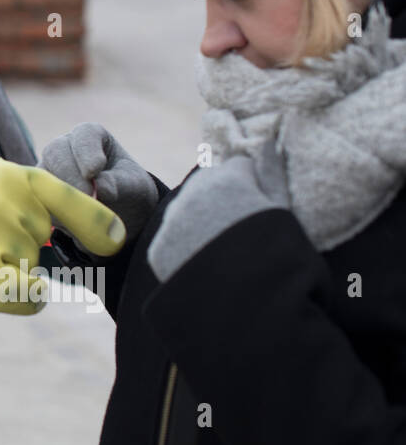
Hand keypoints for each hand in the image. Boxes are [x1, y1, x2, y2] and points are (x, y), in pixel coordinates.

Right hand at [0, 157, 124, 313]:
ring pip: (32, 273)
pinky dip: (19, 303)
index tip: (115, 241)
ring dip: (8, 275)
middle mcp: (12, 203)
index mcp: (17, 176)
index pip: (74, 202)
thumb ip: (28, 198)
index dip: (100, 225)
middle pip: (45, 246)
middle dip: (20, 251)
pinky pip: (23, 298)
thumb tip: (72, 235)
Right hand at [38, 123, 158, 241]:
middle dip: (70, 175)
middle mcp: (64, 148)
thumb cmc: (128, 191)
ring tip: (83, 214)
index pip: (84, 135)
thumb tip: (100, 188)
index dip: (86, 151)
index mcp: (91, 137)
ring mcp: (48, 170)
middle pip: (56, 152)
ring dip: (61, 196)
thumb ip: (119, 184)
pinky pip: (38, 201)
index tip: (94, 170)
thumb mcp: (133, 186)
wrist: (119, 215)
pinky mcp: (39, 194)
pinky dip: (54, 212)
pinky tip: (72, 222)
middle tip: (87, 196)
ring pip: (42, 177)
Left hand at [147, 142, 288, 281]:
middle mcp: (195, 193)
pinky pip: (174, 240)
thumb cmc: (279, 254)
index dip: (252, 186)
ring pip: (187, 211)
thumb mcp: (283, 211)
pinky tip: (206, 267)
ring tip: (224, 251)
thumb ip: (274, 174)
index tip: (260, 207)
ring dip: (200, 223)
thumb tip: (269, 143)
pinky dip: (186, 250)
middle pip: (209, 186)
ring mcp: (174, 220)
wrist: (248, 302)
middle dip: (222, 200)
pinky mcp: (160, 248)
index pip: (239, 167)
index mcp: (230, 180)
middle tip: (239, 230)